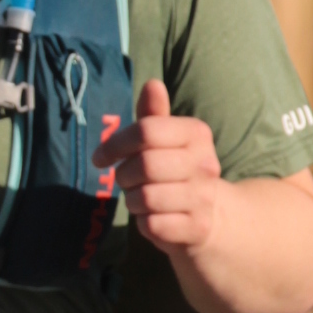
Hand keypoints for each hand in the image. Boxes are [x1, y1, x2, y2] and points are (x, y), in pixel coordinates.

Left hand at [108, 78, 223, 256]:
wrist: (211, 215)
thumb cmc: (176, 170)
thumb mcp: (165, 140)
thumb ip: (153, 116)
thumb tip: (152, 84)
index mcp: (197, 134)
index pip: (146, 131)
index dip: (115, 144)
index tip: (101, 157)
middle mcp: (206, 164)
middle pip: (145, 165)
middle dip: (124, 175)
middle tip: (124, 179)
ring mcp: (203, 198)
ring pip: (146, 198)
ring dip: (132, 200)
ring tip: (140, 198)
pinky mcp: (197, 228)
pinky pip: (153, 225)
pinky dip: (144, 222)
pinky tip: (152, 217)